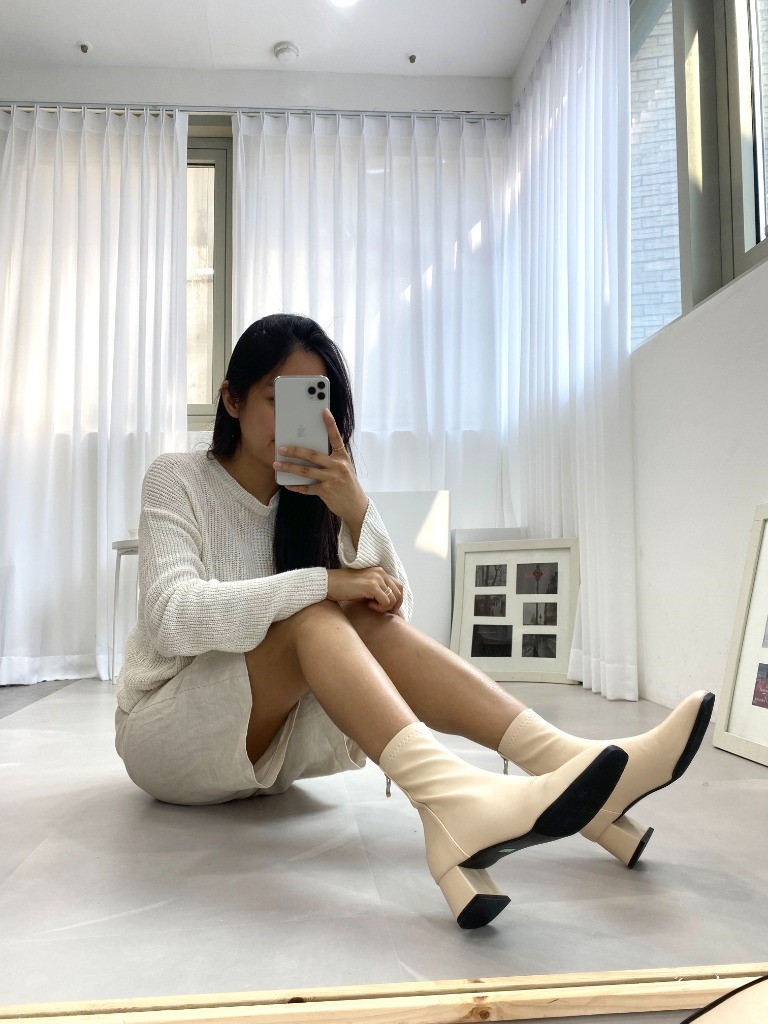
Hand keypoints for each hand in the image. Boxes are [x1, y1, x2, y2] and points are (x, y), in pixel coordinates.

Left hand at [273, 407, 368, 526]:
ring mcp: (332, 479)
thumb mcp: (343, 468)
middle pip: (313, 455)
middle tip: (281, 448)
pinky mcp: (326, 491)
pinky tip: (287, 484)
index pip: (336, 437)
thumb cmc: (347, 484)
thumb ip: (330, 460)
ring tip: (277, 465)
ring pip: (306, 471)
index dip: (330, 424)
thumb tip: (307, 454)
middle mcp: (338, 466)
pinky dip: (296, 486)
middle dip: (295, 451)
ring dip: (289, 468)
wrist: (355, 505)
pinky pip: (307, 488)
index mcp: (342, 457)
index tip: (324, 411)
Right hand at [326, 567, 403, 613]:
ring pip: (393, 598)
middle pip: (399, 593)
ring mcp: (377, 578)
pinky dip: (379, 608)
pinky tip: (368, 605)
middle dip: (393, 606)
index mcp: (380, 571)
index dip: (397, 599)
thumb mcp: (365, 586)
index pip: (399, 586)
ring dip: (384, 607)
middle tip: (381, 611)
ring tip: (371, 606)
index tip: (389, 609)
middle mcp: (381, 572)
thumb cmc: (345, 588)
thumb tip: (392, 604)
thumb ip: (378, 590)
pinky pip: (385, 602)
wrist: (329, 584)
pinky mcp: (372, 586)